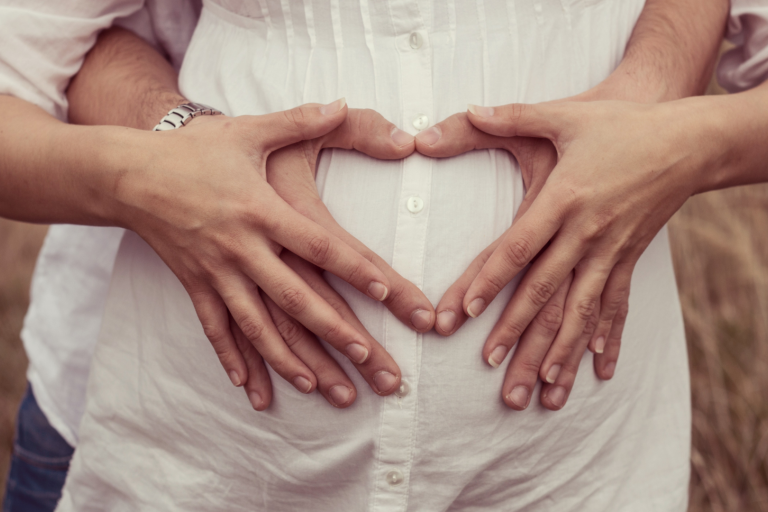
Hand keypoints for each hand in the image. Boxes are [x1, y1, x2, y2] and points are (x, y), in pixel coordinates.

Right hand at [114, 100, 406, 401]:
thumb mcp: (248, 131)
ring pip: (258, 325)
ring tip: (320, 387)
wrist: (129, 173)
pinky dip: (232, 360)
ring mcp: (216, 272)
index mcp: (261, 210)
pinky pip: (215, 329)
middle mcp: (241, 248)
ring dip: (289, 359)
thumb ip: (298, 121)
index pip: (317, 245)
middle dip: (333, 331)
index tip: (386, 292)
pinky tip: (250, 388)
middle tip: (368, 358)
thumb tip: (341, 102)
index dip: (354, 269)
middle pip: (294, 297)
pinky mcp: (195, 285)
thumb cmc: (193, 151)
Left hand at [416, 113, 604, 410]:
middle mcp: (586, 232)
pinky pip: (617, 306)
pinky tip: (599, 372)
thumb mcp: (565, 114)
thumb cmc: (621, 125)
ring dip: (560, 352)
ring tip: (542, 391)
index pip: (519, 245)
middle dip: (517, 333)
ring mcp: (611, 251)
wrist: (687, 140)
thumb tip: (467, 109)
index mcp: (564, 198)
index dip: (491, 278)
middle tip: (493, 369)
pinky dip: (607, 339)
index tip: (465, 310)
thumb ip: (512, 116)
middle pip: (546, 291)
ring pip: (581, 311)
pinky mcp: (629, 259)